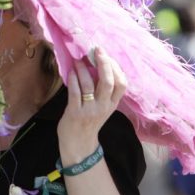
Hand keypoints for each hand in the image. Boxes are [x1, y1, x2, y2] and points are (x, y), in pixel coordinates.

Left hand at [57, 46, 127, 162]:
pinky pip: (75, 92)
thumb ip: (103, 91)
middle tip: (96, 50)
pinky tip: (71, 71)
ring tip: (78, 60)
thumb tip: (98, 65)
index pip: (122, 84)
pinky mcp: (75, 113)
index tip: (107, 55)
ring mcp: (90, 110)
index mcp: (112, 104)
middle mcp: (103, 106)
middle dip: (103, 63)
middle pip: (108, 82)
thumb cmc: (90, 121)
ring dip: (84, 69)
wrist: (79, 144)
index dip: (116, 67)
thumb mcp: (103, 107)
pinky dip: (73, 79)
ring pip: (89, 85)